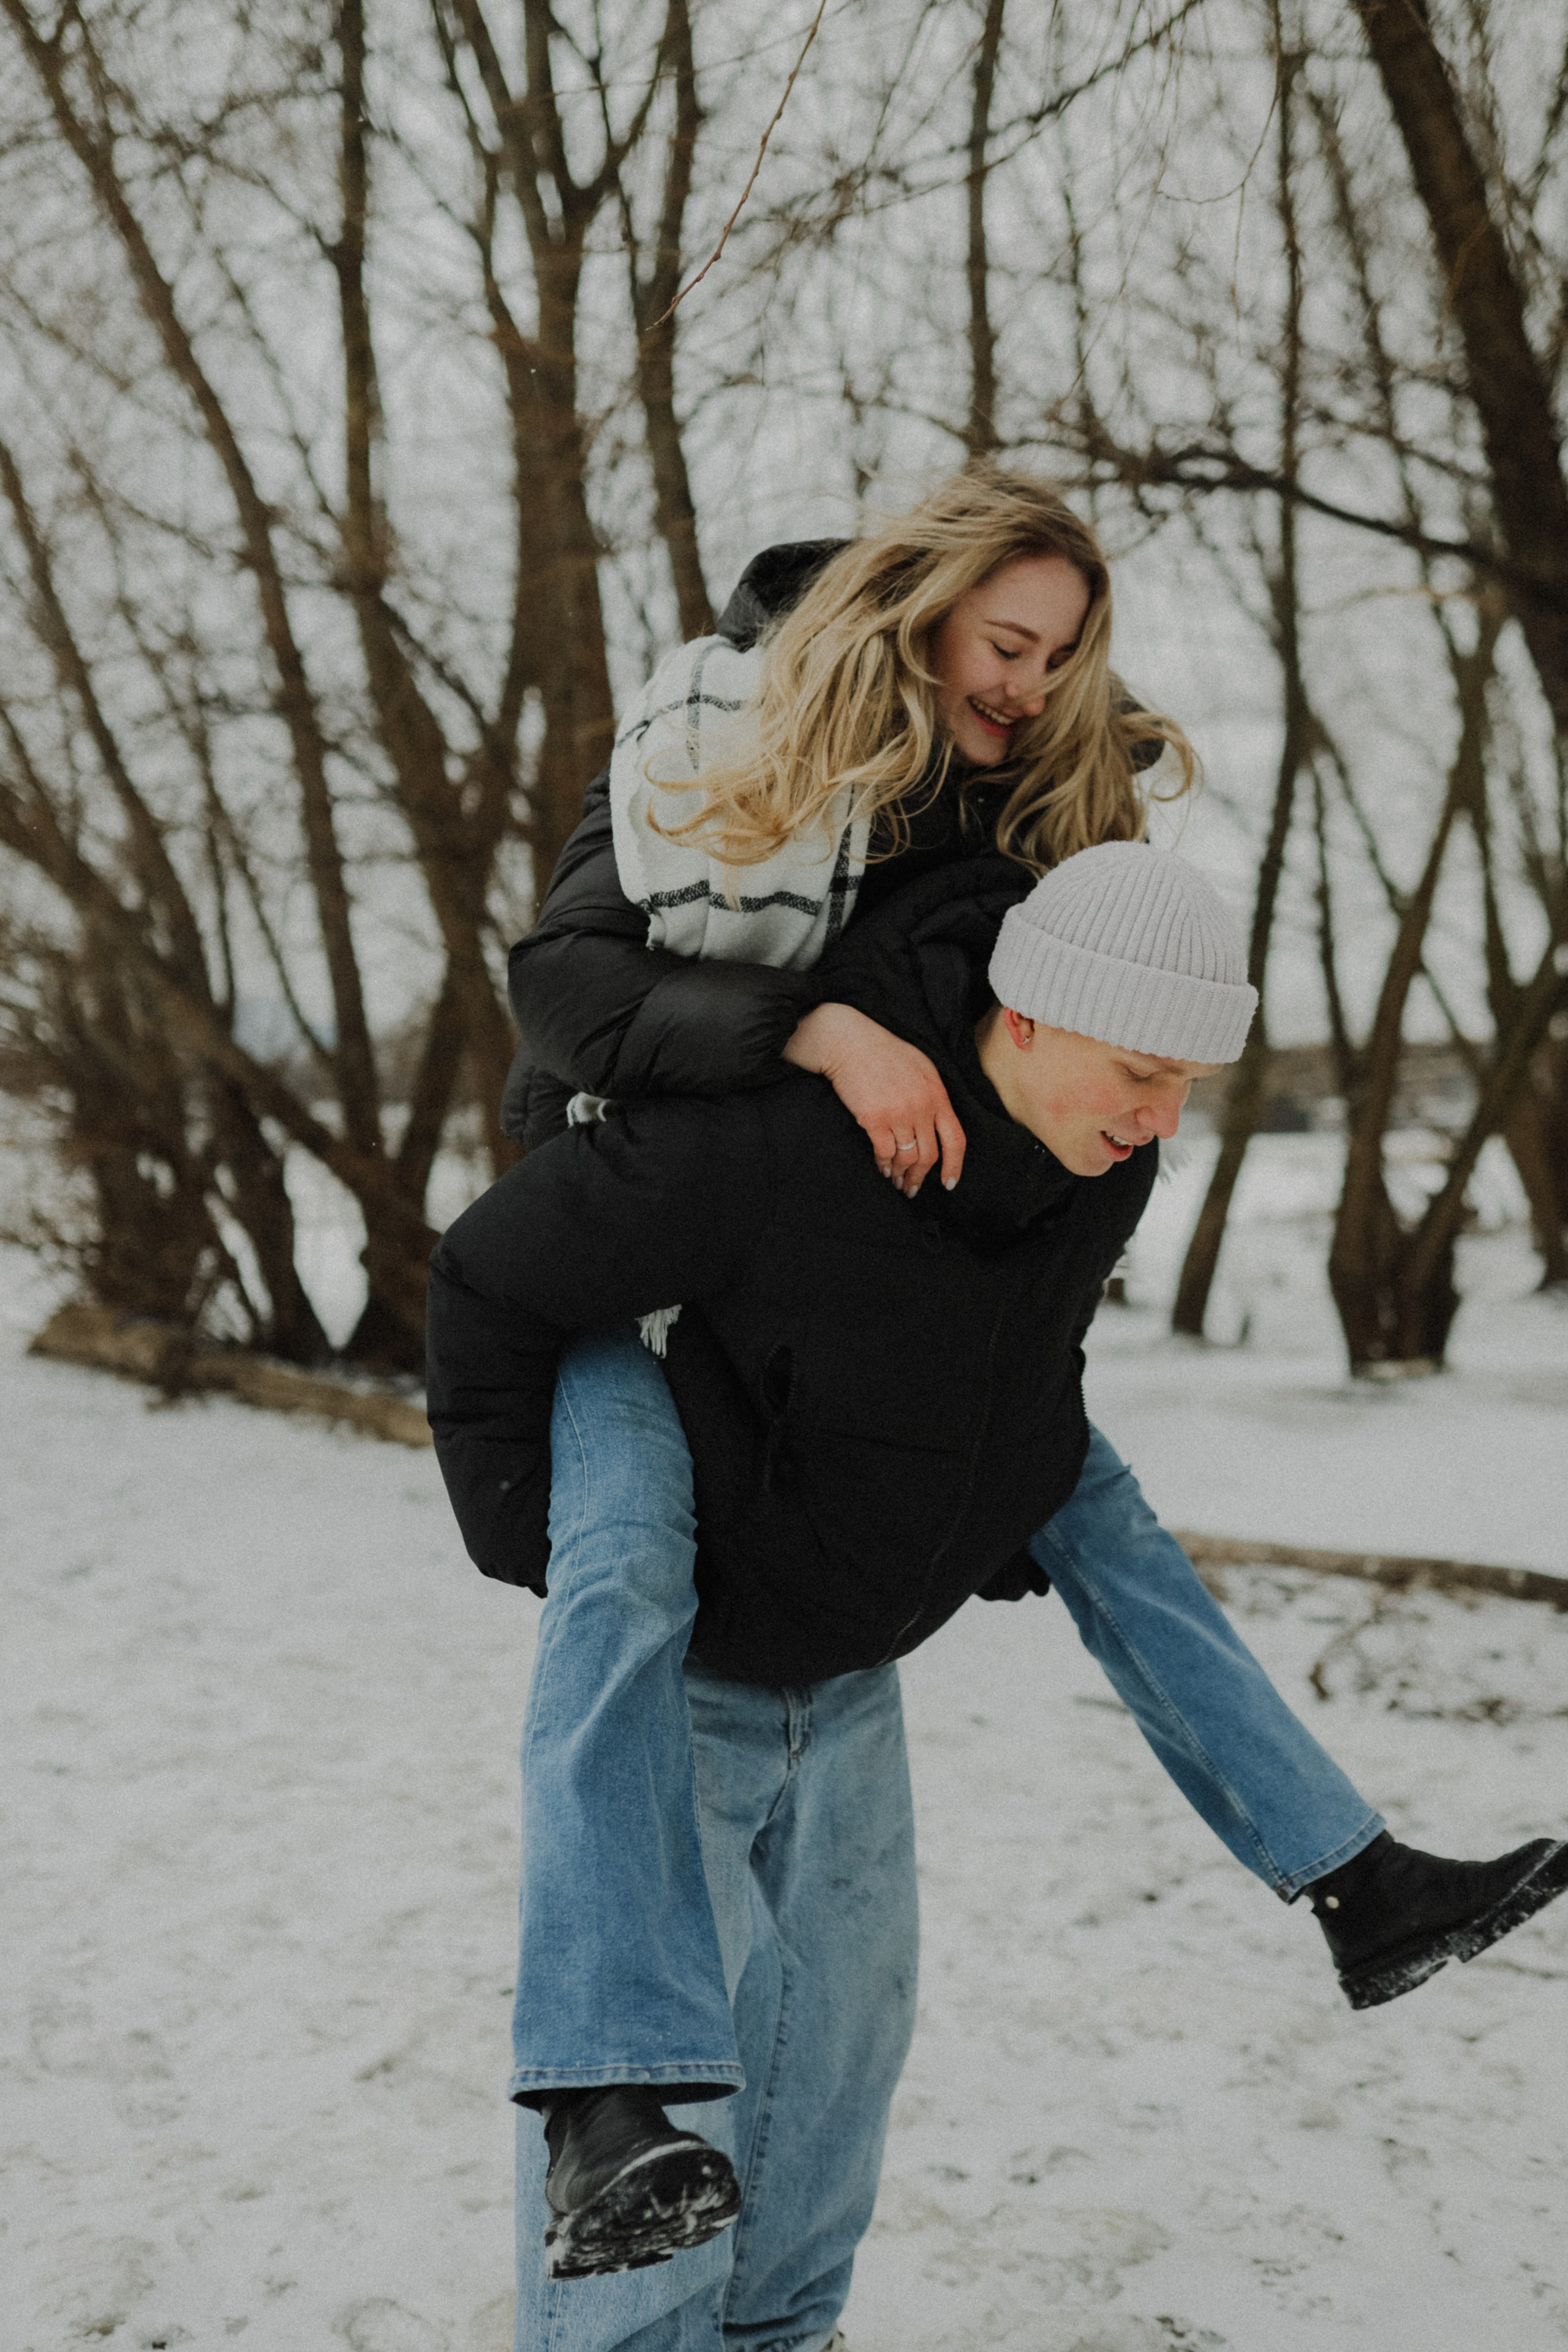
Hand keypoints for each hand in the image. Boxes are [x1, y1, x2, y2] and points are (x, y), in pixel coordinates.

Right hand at [782, 1001, 966, 1195]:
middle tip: (912, 1188)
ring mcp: (899, 1113)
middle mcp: (922, 1106)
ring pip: (906, 1158)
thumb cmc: (883, 1053)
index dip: (954, 1166)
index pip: (955, 1139)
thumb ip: (931, 1096)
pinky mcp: (874, 1118)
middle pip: (929, 1155)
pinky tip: (881, 1168)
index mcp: (937, 1094)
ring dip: (900, 1174)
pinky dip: (883, 1165)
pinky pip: (884, 1152)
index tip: (948, 1184)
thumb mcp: (921, 1068)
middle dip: (920, 1177)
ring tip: (895, 1181)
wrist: (849, 1042)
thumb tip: (933, 1126)